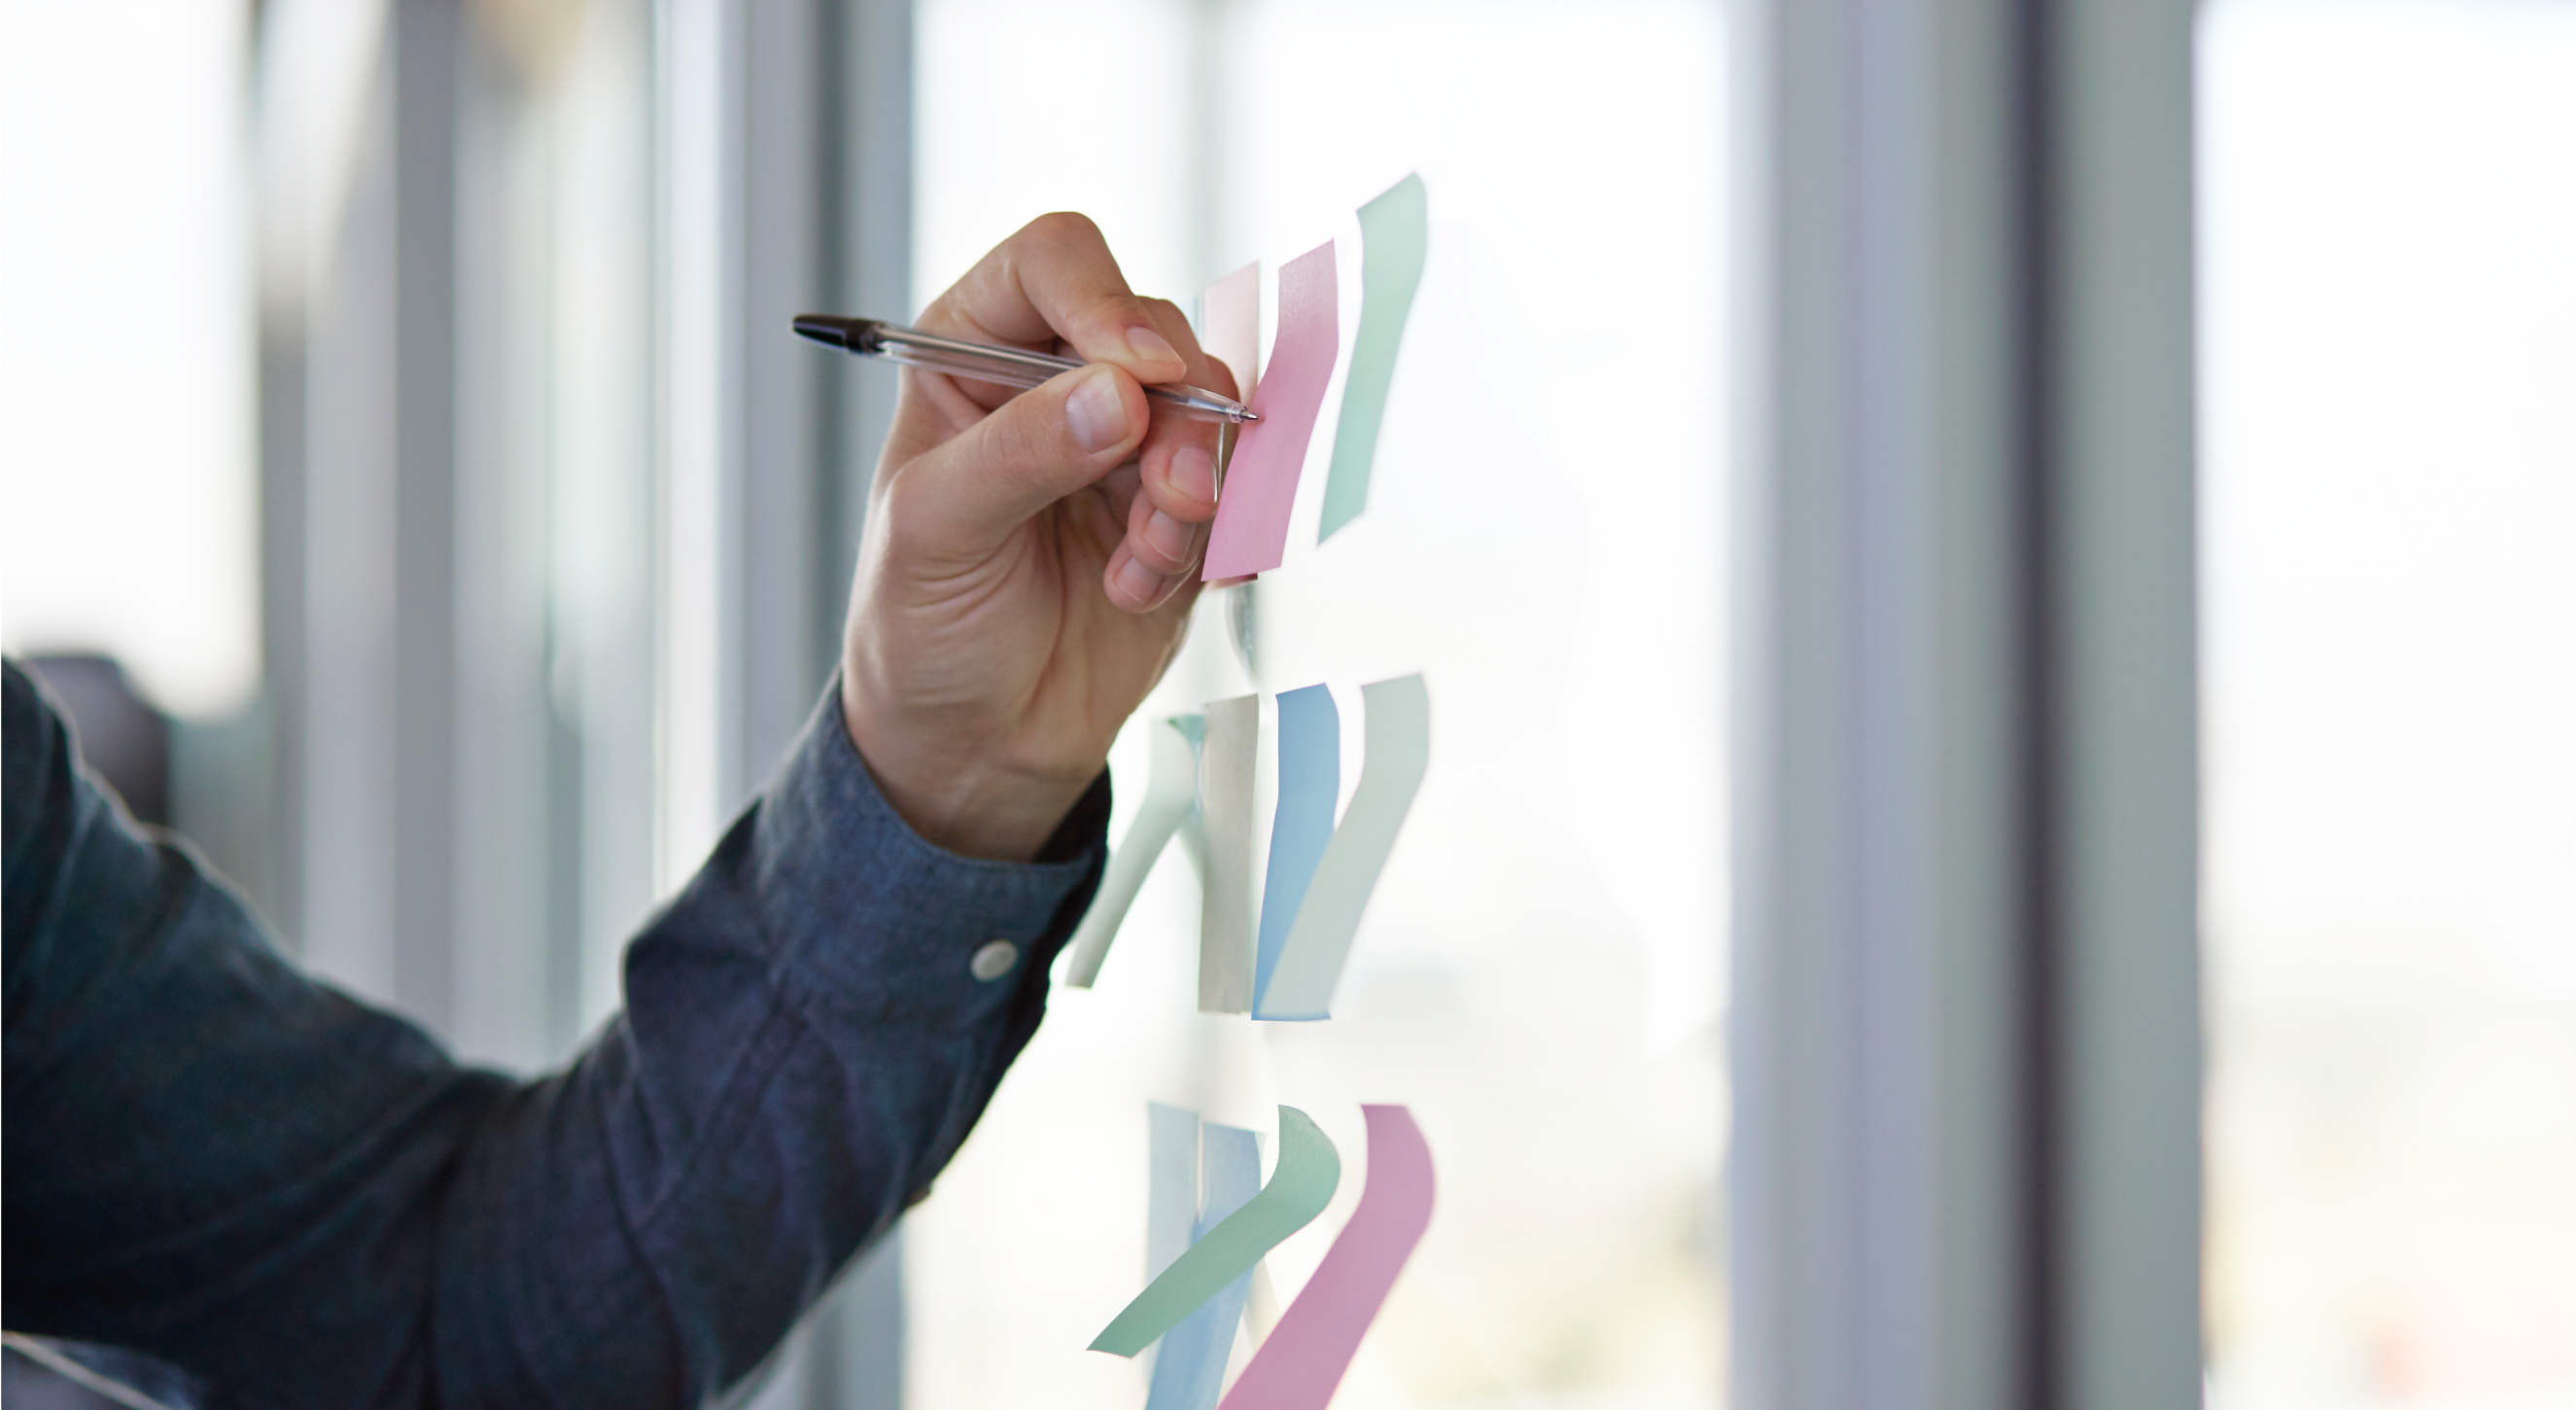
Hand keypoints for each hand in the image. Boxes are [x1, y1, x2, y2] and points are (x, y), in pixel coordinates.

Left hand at [839, 213, 1235, 860]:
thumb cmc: (922, 625)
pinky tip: (1137, 591)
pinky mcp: (1177, 511)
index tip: (1137, 374)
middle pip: (1155, 332)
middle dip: (1174, 416)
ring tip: (1140, 562)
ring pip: (1208, 410)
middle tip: (1166, 492)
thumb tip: (1120, 394)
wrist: (974, 743)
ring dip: (1192, 490)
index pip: (1053, 265)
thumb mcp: (937, 530)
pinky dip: (1203, 544)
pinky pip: (1233, 492)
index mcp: (971, 351)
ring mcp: (1126, 444)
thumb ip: (1022, 453)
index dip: (1103, 301)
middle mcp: (1056, 380)